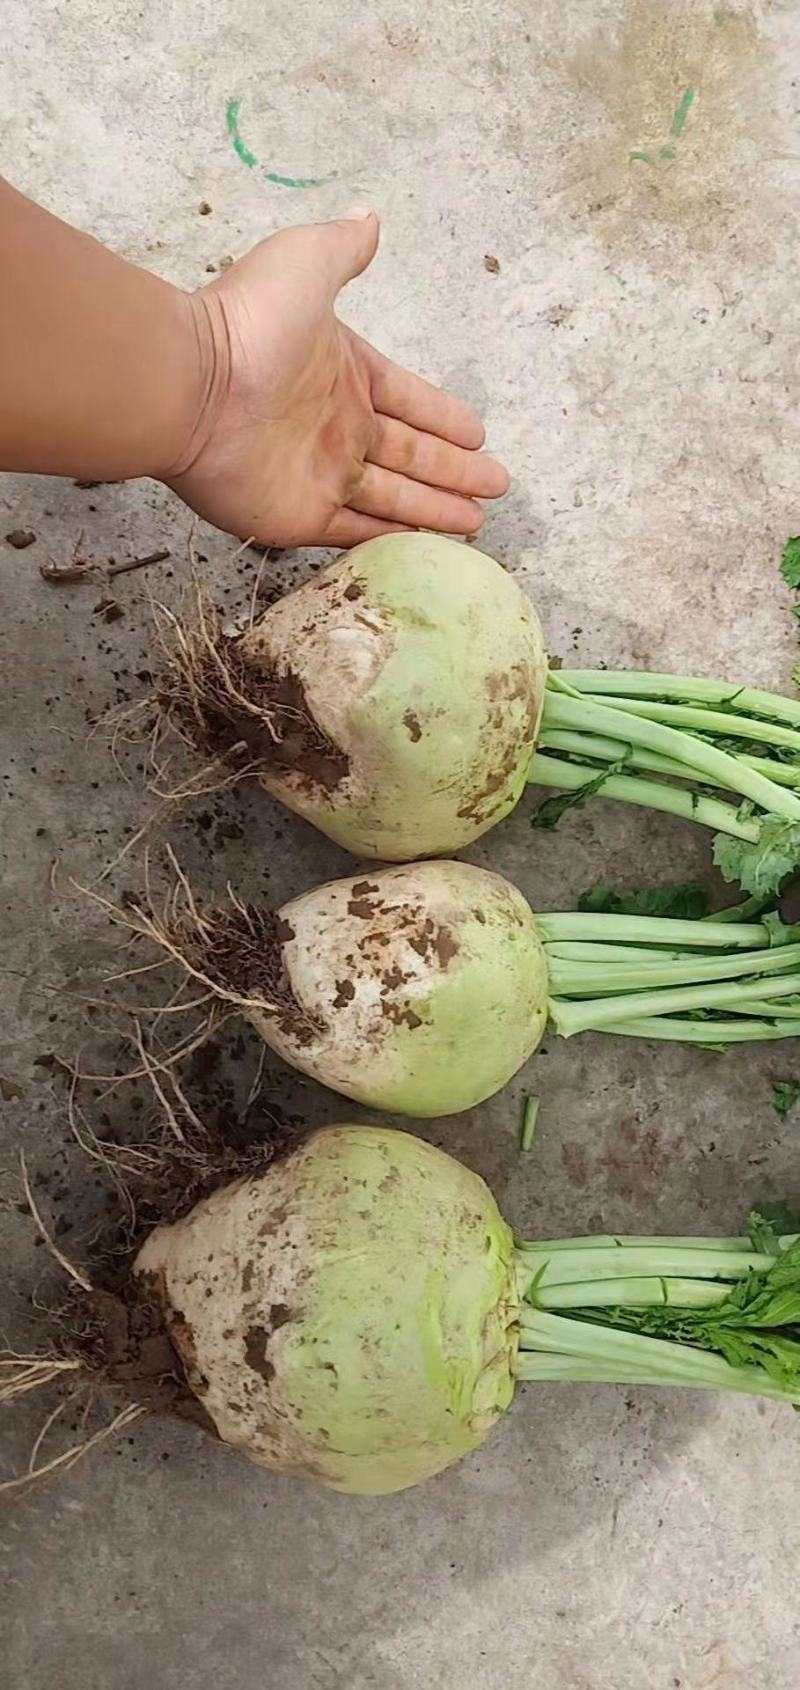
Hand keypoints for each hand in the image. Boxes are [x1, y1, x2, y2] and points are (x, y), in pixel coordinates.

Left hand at [168, 209, 508, 547]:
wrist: (190, 385)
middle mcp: (337, 429)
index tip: (477, 434)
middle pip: (412, 456)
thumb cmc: (248, 323)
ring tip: (477, 524)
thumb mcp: (306, 264)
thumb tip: (369, 220)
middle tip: (496, 486)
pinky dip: (393, 541)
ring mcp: (319, 477)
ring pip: (395, 500)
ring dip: (435, 512)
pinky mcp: (301, 517)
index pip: (409, 401)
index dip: (444, 417)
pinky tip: (426, 548)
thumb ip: (343, 250)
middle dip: (455, 472)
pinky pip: (358, 534)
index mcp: (345, 375)